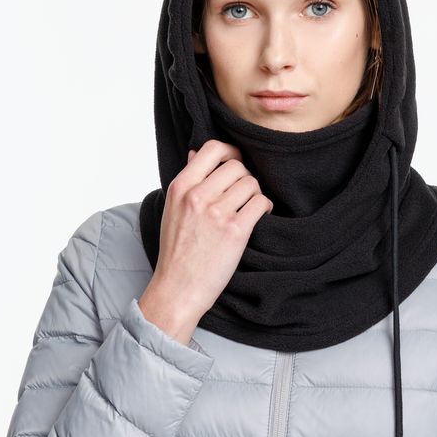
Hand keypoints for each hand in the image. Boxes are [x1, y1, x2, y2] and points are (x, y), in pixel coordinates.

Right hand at [138, 138, 272, 343]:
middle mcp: (198, 196)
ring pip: (251, 183)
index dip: (230, 151)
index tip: (236, 162)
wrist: (178, 287)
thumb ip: (187, 182)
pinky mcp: (236, 231)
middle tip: (242, 195)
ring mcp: (217, 213)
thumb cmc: (176, 251)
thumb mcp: (172, 210)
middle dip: (244, 178)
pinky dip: (264, 208)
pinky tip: (257, 217)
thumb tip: (196, 153)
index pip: (212, 148)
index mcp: (181, 187)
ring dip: (254, 194)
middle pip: (236, 166)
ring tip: (248, 208)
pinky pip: (261, 203)